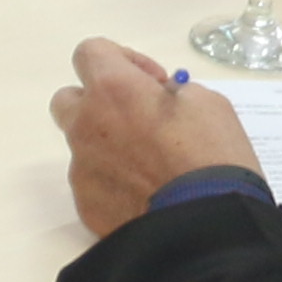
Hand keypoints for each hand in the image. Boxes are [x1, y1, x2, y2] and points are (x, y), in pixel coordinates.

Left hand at [54, 34, 254, 237]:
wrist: (207, 230)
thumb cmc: (212, 158)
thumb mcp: (208, 104)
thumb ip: (172, 92)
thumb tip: (159, 101)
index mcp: (112, 90)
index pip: (90, 52)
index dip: (122, 60)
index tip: (154, 83)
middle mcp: (85, 124)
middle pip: (69, 98)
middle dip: (99, 103)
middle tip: (139, 120)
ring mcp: (81, 168)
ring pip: (83, 145)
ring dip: (108, 146)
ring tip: (151, 167)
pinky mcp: (85, 205)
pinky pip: (93, 183)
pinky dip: (113, 183)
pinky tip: (147, 196)